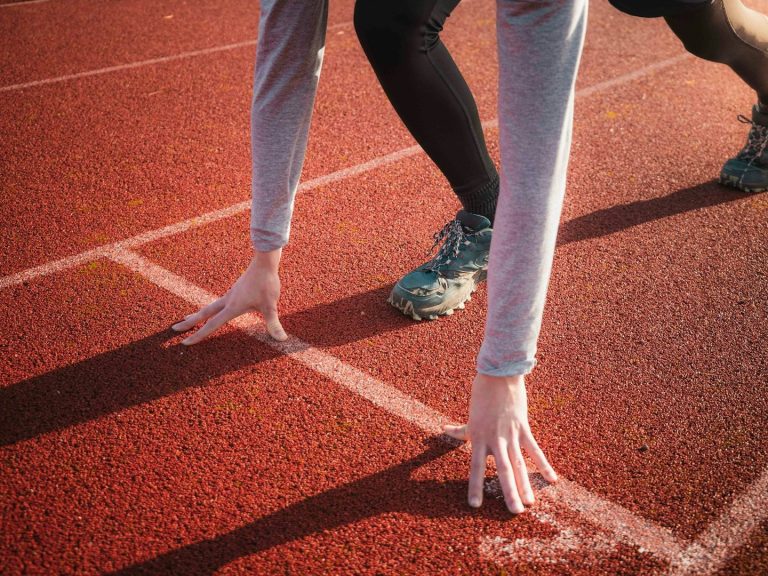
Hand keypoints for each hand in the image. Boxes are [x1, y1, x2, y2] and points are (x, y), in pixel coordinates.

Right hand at [171, 249, 287, 344]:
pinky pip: (218, 302)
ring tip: (188, 319)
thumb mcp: (271, 305)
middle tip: (174, 329)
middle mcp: (227, 300)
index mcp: (232, 307)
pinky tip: (213, 310)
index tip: (185, 342)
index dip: (198, 335)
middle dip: (189, 322)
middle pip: (204, 313)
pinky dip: (210, 309)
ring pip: (209, 307)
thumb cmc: (267, 283)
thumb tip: (281, 339)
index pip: (212, 324)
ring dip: (198, 315)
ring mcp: (230, 294)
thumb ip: (274, 323)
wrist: (264, 262)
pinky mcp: (235, 290)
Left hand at [444, 373, 557, 513]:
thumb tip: (444, 430)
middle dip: (509, 492)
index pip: (476, 467)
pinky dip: (544, 464)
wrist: (498, 375)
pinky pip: (535, 449)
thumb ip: (461, 429)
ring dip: (526, 485)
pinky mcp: (524, 427)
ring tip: (530, 504)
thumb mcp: (471, 416)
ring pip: (520, 464)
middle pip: (503, 470)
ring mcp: (511, 434)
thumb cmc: (481, 395)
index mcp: (478, 437)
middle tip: (514, 512)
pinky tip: (552, 479)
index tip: (474, 505)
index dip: (475, 486)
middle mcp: (495, 439)